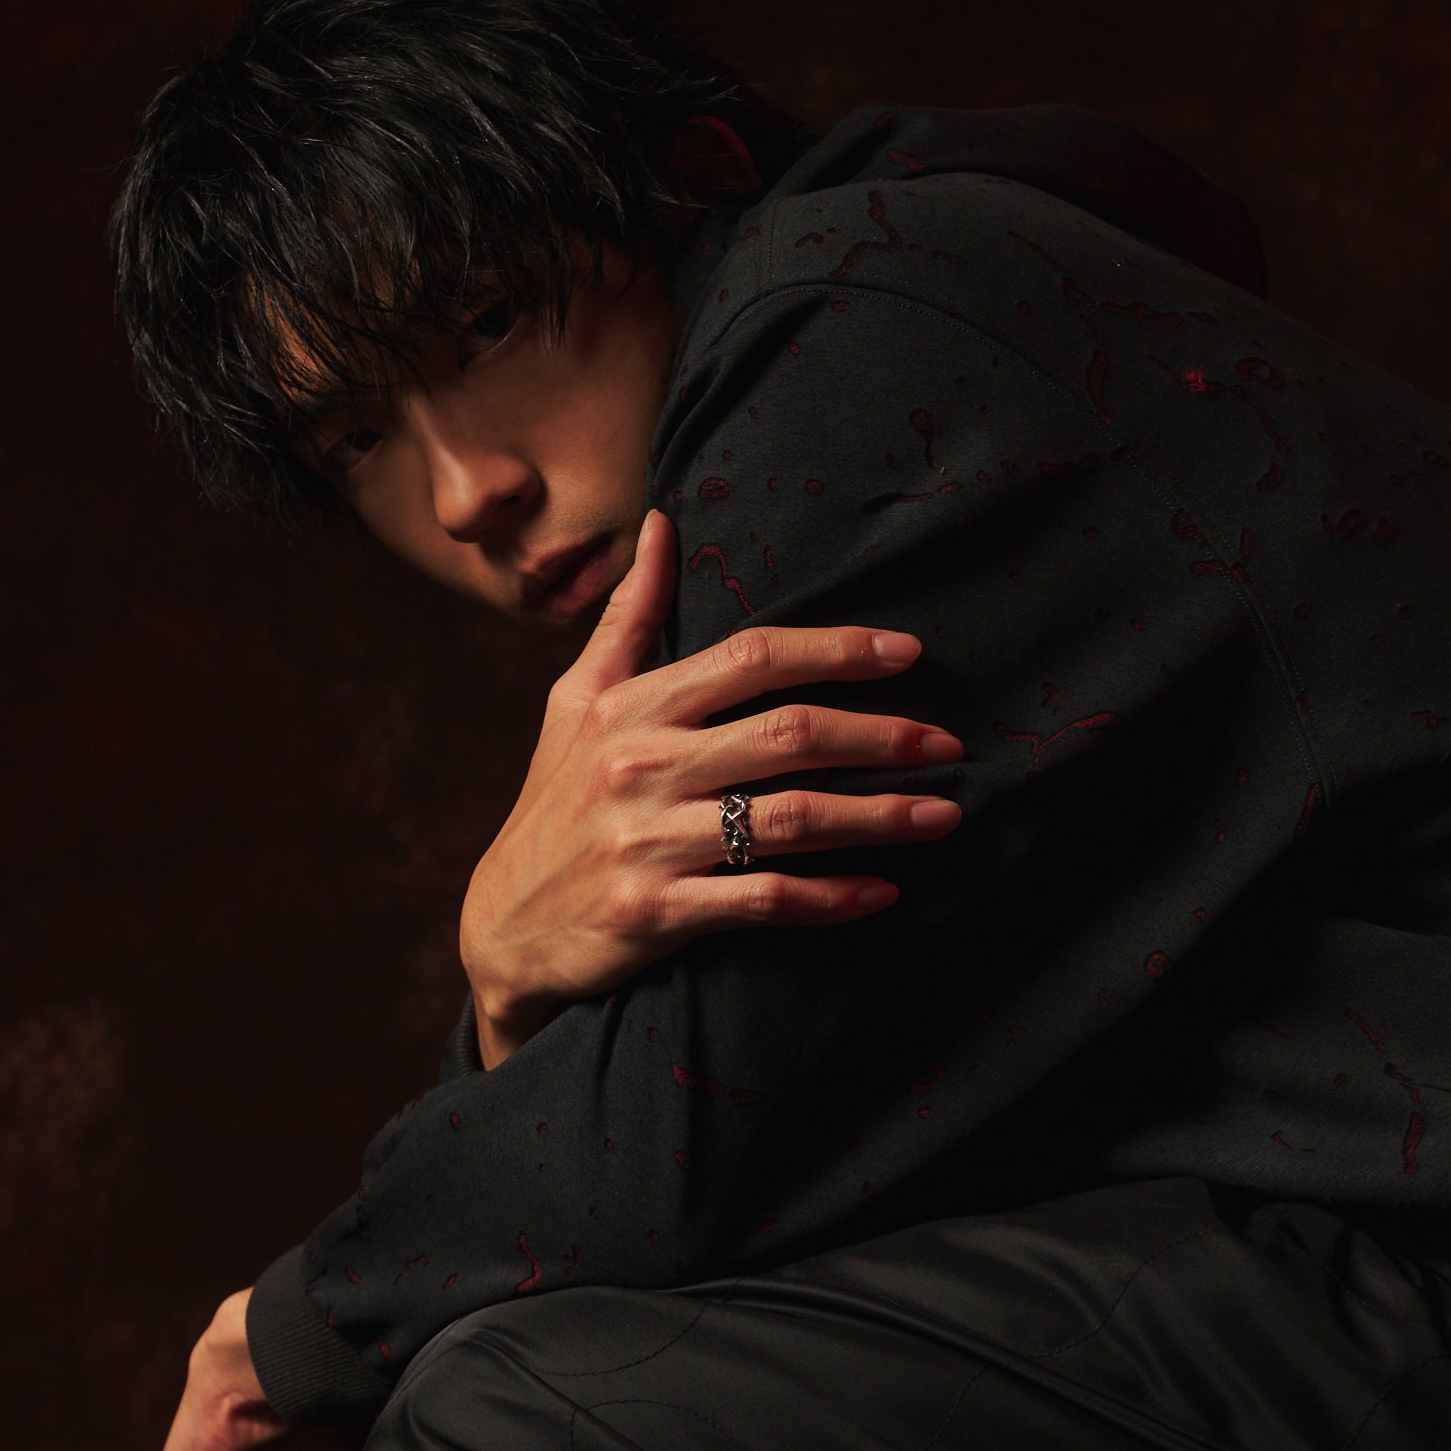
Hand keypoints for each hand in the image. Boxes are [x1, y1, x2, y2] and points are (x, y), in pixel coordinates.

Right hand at [459, 508, 964, 1063]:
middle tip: (949, 744)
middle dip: (881, 737)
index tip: (906, 652)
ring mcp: (648, 840)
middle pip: (788, 734)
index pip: (752, 657)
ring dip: (878, 818)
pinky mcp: (655, 913)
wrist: (501, 928)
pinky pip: (764, 898)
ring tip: (942, 817)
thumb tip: (661, 523)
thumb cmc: (554, 805)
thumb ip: (628, 618)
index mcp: (633, 706)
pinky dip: (831, 898)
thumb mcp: (575, 703)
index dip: (836, 650)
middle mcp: (641, 764)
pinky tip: (882, 893)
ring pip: (789, 818)